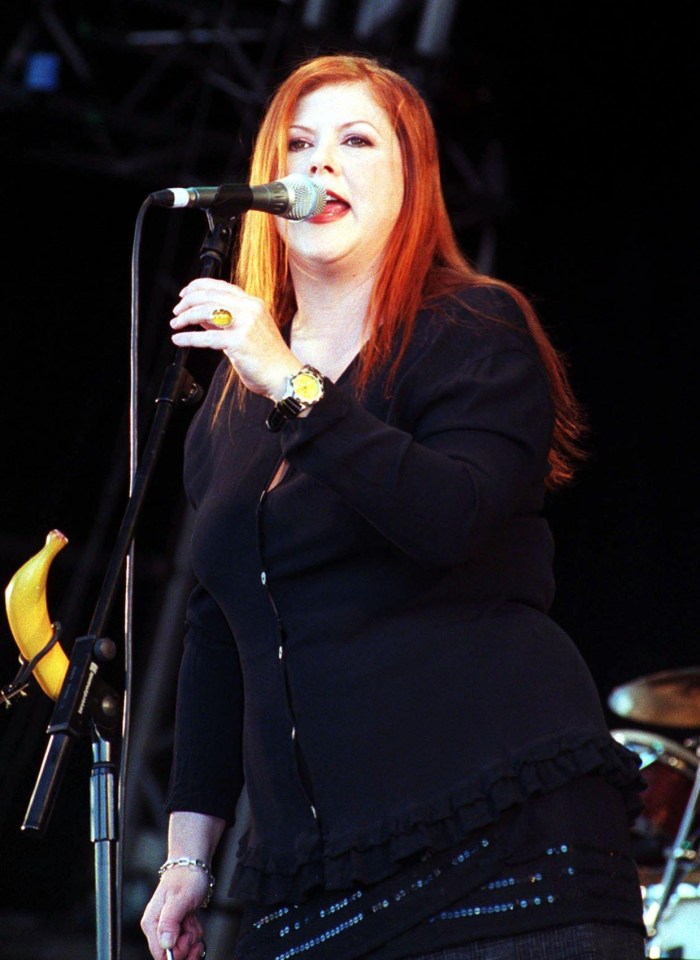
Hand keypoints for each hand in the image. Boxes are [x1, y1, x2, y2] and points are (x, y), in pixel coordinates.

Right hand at [141, 869, 208, 959]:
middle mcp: (157, 928)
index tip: (187, 938)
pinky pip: (188, 941)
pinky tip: (194, 921)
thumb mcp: (180, 898)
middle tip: (191, 927)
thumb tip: (166, 944)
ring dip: (192, 937)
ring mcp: (168, 928)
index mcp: (152, 923)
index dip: (177, 952)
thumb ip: (170, 922)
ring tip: (192, 920)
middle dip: (187, 944)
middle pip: (172, 954)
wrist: (194, 865)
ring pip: (182, 949)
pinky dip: (195, 933)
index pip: (160, 954)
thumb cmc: (186, 877)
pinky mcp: (177, 927)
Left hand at [170, 278, 299, 399]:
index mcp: (253, 304)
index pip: (220, 286)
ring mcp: (246, 324)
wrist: (285, 376)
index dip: (197, 287)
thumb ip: (225, 322)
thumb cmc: (268, 358)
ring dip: (186, 317)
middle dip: (188, 302)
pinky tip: (179, 339)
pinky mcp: (240, 342)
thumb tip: (201, 318)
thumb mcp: (247, 332)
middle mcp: (250, 309)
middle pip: (210, 296)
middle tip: (177, 311)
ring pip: (206, 311)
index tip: (184, 295)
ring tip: (176, 324)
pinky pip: (207, 337)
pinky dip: (189, 338)